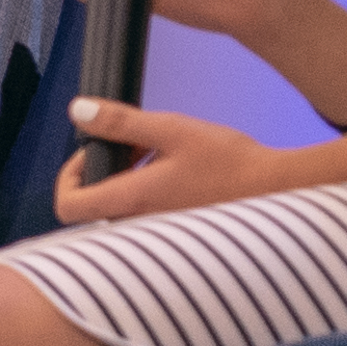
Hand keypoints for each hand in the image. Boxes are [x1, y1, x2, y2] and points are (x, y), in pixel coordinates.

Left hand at [52, 98, 293, 222]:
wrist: (278, 191)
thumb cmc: (230, 162)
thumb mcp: (173, 129)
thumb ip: (122, 122)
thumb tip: (80, 111)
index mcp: (133, 200)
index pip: (68, 205)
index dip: (68, 174)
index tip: (93, 149)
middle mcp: (140, 225)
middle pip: (93, 205)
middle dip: (105, 169)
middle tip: (134, 144)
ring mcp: (159, 234)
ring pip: (121, 208)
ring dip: (129, 177)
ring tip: (160, 153)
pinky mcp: (177, 234)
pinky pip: (146, 214)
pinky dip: (149, 190)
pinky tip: (178, 169)